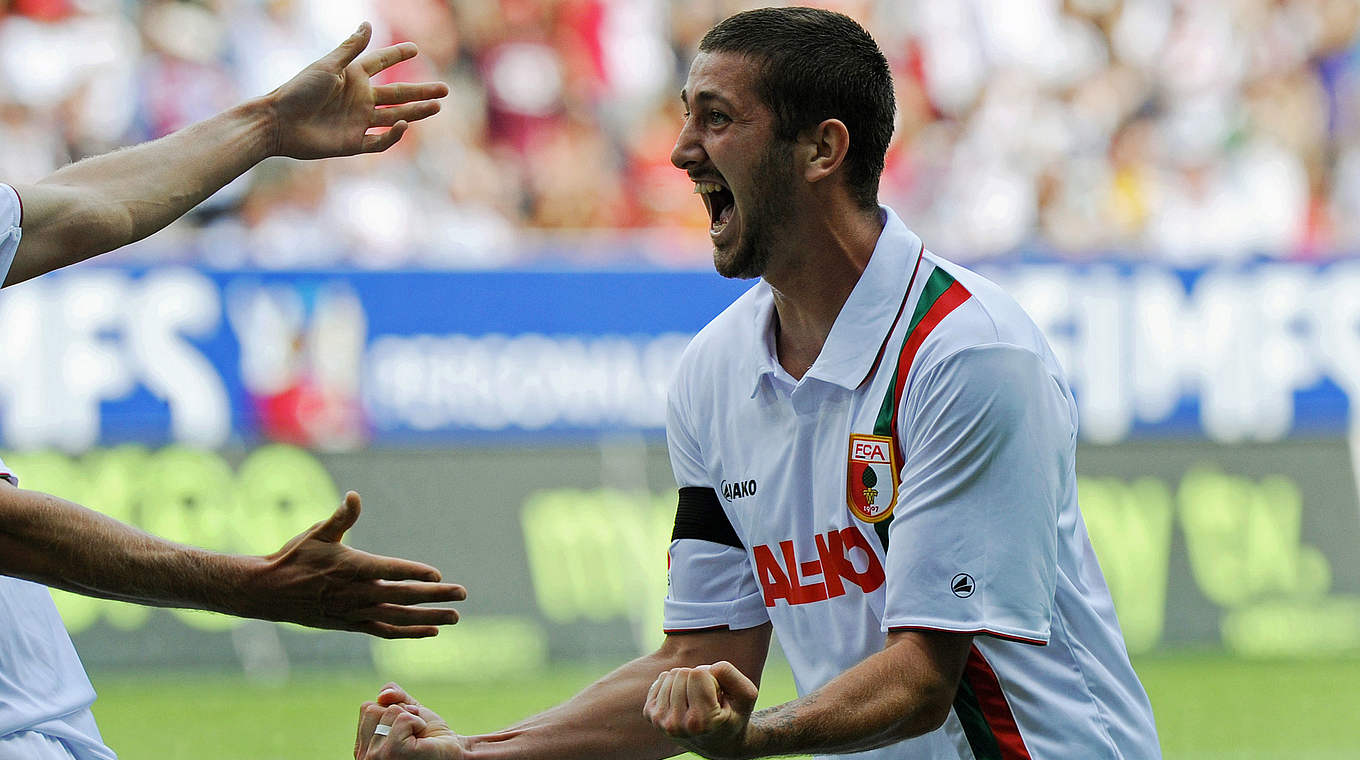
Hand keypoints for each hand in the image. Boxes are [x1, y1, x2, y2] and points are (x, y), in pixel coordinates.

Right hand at [242, 491, 465, 637]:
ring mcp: (355, 612)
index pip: (389, 570)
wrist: (268, 592)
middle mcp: (357, 593)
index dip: (414, 572)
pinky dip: (408, 632)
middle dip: (435, 596)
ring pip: (398, 618)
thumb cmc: (293, 557)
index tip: (438, 575)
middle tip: (462, 594)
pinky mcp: (351, 625)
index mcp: (352, 567)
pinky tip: (429, 631)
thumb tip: (354, 496)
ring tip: (455, 618)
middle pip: (402, 596)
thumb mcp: (316, 533)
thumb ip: (341, 518)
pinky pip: (385, 631)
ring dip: (428, 618)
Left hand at [264, 22, 446, 158]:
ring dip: (417, 113)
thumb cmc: (299, 89)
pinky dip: (392, 135)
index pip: (381, 63)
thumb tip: (368, 24)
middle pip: (398, 94)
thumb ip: (351, 48)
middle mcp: (360, 99)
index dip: (397, 56)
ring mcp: (359, 121)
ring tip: (437, 107)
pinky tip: (403, 125)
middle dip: (421, 92)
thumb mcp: (328, 65)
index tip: (415, 49)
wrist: (279, 122)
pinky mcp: (354, 143)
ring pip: (396, 117)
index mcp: (353, 77)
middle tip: (445, 89)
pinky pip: (379, 141)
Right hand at [356, 683, 467, 758]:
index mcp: (364, 748)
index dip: (391, 710)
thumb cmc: (433, 739)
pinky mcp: (393, 752)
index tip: (406, 730)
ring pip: (388, 711)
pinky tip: (422, 741)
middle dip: (399, 713)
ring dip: (410, 719)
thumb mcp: (410, 712)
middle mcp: (365, 756)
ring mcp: (375, 756)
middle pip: (372, 708)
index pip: (367, 708)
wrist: (454, 753)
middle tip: (414, 734)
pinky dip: (418, 723)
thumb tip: (383, 694)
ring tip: (417, 738)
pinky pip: (402, 718)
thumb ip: (395, 698)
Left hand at [644, 661, 759, 758]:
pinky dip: (674, 684)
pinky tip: (684, 701)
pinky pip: (661, 679)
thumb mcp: (746, 695)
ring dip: (686, 682)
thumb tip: (701, 668)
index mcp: (701, 722)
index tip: (718, 698)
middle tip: (707, 700)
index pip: (697, 673)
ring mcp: (660, 722)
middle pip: (682, 673)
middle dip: (698, 680)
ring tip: (696, 701)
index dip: (712, 679)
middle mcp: (677, 725)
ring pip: (670, 675)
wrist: (718, 742)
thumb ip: (730, 674)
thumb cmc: (734, 715)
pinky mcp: (650, 715)